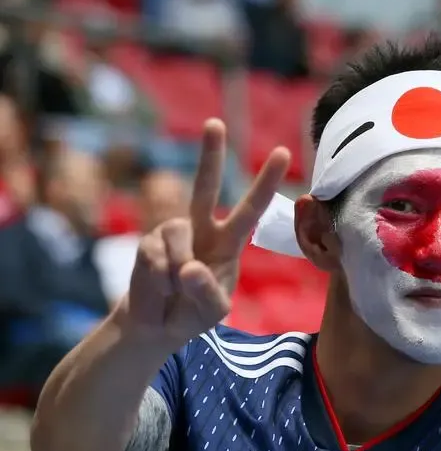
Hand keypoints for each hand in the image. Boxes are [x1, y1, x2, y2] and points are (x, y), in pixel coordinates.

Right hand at [123, 120, 289, 346]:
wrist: (156, 327)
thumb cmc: (192, 315)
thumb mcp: (212, 312)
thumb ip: (206, 292)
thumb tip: (188, 267)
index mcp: (229, 243)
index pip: (251, 209)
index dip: (265, 183)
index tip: (282, 152)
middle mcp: (201, 231)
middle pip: (205, 187)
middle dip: (209, 154)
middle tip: (215, 123)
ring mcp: (172, 234)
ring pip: (176, 231)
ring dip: (176, 266)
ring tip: (176, 289)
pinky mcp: (148, 243)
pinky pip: (154, 254)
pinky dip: (157, 278)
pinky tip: (158, 288)